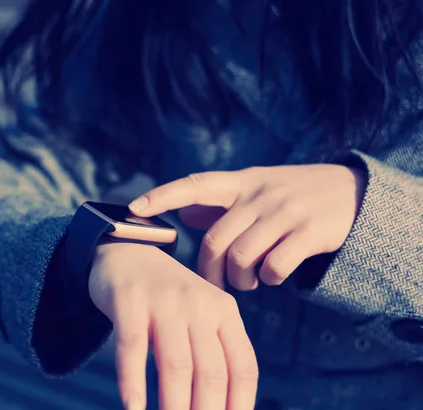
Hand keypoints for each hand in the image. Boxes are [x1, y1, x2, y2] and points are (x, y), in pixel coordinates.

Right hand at [89, 242, 257, 409]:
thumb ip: (215, 352)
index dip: (241, 407)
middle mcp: (200, 304)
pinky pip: (132, 347)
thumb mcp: (201, 316)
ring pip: (176, 364)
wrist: (128, 254)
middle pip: (212, 372)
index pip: (243, 368)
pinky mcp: (129, 299)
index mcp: (225, 312)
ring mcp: (164, 300)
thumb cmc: (168, 300)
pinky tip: (133, 409)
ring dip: (175, 407)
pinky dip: (132, 383)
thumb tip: (225, 408)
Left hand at [128, 164, 366, 289]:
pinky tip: (272, 277)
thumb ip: (219, 202)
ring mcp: (285, 212)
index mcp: (240, 182)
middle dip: (210, 272)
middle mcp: (259, 194)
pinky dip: (268, 280)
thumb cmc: (290, 194)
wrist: (349, 192)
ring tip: (246, 283)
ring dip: (239, 280)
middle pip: (216, 241)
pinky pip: (274, 267)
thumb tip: (183, 214)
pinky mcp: (309, 232)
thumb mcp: (254, 189)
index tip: (133, 209)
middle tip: (216, 285)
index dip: (162, 196)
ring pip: (242, 258)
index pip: (193, 185)